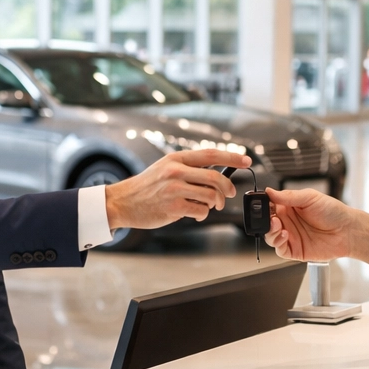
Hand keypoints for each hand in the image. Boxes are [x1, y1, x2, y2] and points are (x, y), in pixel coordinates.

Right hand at [103, 149, 247, 230]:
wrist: (122, 202)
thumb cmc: (146, 187)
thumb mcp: (165, 168)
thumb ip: (188, 168)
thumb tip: (217, 173)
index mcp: (176, 159)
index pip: (211, 154)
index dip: (232, 156)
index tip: (247, 160)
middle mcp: (176, 171)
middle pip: (216, 178)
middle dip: (228, 189)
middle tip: (228, 195)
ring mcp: (175, 189)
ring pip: (211, 196)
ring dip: (213, 204)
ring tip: (205, 206)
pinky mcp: (174, 207)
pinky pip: (201, 211)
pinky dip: (202, 214)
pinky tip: (194, 213)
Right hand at [264, 186, 356, 261]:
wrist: (347, 231)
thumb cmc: (333, 212)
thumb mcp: (310, 197)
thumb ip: (288, 196)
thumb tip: (269, 191)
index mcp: (289, 207)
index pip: (269, 206)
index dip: (263, 206)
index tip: (263, 204)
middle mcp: (288, 222)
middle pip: (267, 222)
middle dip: (265, 220)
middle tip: (271, 217)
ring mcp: (291, 236)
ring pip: (270, 236)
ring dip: (270, 231)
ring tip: (278, 225)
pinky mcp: (295, 250)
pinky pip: (279, 249)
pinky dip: (278, 243)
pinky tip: (285, 235)